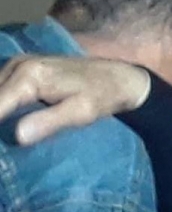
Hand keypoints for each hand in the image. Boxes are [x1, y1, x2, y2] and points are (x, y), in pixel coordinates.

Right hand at [0, 56, 150, 144]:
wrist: (119, 77)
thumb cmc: (103, 95)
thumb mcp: (82, 112)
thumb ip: (49, 122)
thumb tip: (17, 137)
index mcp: (29, 76)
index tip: (1, 147)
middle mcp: (18, 65)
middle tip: (5, 145)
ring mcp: (18, 64)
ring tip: (5, 137)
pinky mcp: (22, 69)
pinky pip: (0, 88)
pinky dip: (2, 104)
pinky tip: (7, 122)